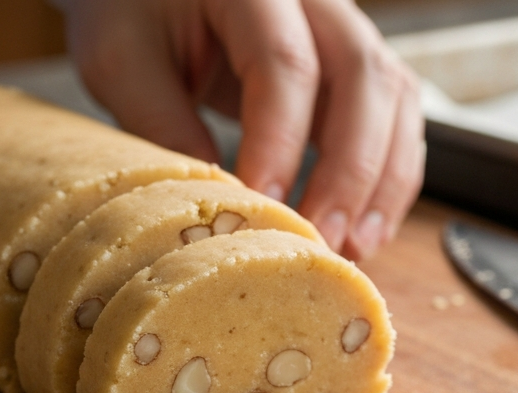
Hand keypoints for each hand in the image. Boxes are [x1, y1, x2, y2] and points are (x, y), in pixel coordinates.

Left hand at [61, 0, 423, 259]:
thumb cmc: (130, 13)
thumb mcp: (121, 61)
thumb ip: (161, 124)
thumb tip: (218, 207)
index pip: (285, 63)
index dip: (280, 141)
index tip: (263, 204)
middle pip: (363, 75)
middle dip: (351, 168)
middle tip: (324, 238)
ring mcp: (344, 27)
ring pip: (395, 96)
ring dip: (383, 179)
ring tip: (353, 245)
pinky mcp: (353, 65)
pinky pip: (396, 115)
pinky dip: (390, 175)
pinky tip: (365, 227)